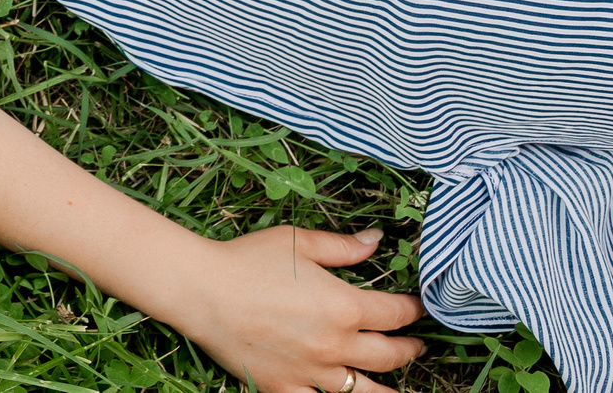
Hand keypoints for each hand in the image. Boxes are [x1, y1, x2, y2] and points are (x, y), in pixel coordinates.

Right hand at [162, 225, 424, 392]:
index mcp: (344, 307)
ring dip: (389, 389)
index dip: (413, 310)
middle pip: (390, 356)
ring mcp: (312, 372)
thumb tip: (376, 241)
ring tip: (399, 387)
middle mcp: (336, 346)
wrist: (200, 290)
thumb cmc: (246, 260)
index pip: (396, 314)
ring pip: (366, 392)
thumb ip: (342, 247)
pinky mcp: (285, 387)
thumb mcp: (297, 242)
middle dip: (410, 349)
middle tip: (416, 345)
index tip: (418, 308)